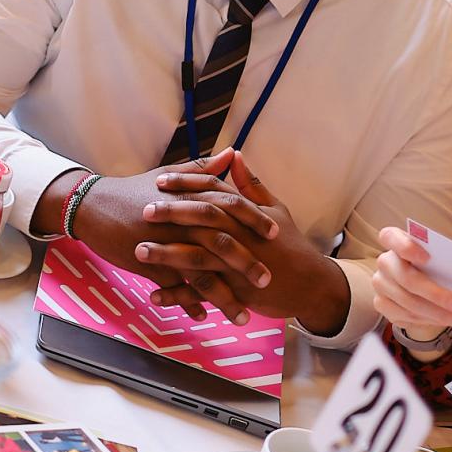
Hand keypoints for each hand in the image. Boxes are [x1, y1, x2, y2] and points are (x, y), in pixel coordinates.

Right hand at [45, 149, 278, 323]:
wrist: (93, 205)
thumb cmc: (133, 191)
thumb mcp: (170, 175)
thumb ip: (204, 168)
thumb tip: (233, 153)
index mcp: (189, 196)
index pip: (230, 206)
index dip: (253, 220)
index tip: (275, 235)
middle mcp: (181, 219)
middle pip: (222, 242)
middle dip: (247, 264)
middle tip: (267, 281)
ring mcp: (164, 242)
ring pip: (201, 272)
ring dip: (224, 296)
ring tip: (243, 315)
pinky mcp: (148, 261)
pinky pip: (173, 287)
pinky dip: (188, 303)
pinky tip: (202, 317)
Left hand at [141, 150, 351, 335]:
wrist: (312, 286)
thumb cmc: (291, 244)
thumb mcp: (276, 209)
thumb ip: (251, 184)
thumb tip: (234, 155)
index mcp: (246, 214)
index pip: (213, 192)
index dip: (186, 184)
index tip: (160, 180)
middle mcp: (241, 236)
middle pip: (203, 220)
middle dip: (172, 214)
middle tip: (143, 210)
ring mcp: (237, 265)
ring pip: (198, 258)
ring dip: (168, 256)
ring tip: (139, 252)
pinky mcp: (236, 292)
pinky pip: (202, 294)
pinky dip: (179, 296)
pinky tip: (154, 295)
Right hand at [372, 226, 451, 341]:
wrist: (421, 278)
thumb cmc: (434, 263)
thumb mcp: (439, 255)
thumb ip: (444, 260)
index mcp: (394, 240)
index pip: (390, 238)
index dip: (406, 247)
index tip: (427, 258)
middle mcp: (384, 262)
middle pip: (406, 278)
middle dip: (435, 295)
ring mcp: (380, 284)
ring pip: (408, 303)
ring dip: (438, 314)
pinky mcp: (382, 304)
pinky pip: (406, 317)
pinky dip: (429, 321)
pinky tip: (446, 321)